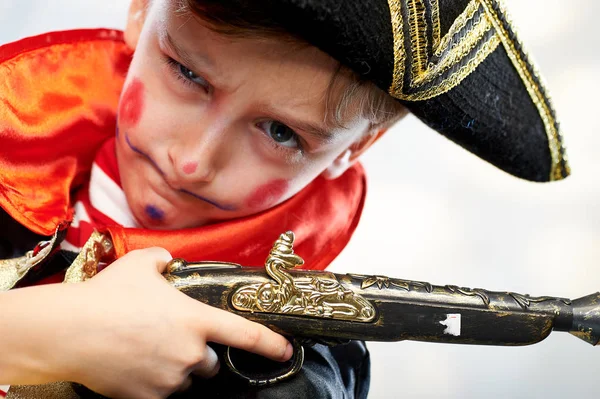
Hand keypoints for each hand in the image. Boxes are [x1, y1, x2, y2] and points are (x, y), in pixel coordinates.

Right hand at [58, 247, 291, 398]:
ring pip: (186, 378)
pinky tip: (134, 364)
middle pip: (211, 363)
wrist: (69, 330)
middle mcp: (190, 353)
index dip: (272, 344)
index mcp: (196, 320)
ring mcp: (170, 379)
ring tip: (147, 349)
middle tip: (173, 339)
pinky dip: (155, 381)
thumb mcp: (140, 265)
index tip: (286, 349)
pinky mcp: (149, 397)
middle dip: (199, 354)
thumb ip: (162, 261)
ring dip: (176, 368)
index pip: (246, 335)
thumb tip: (168, 261)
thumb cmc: (107, 294)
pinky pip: (162, 392)